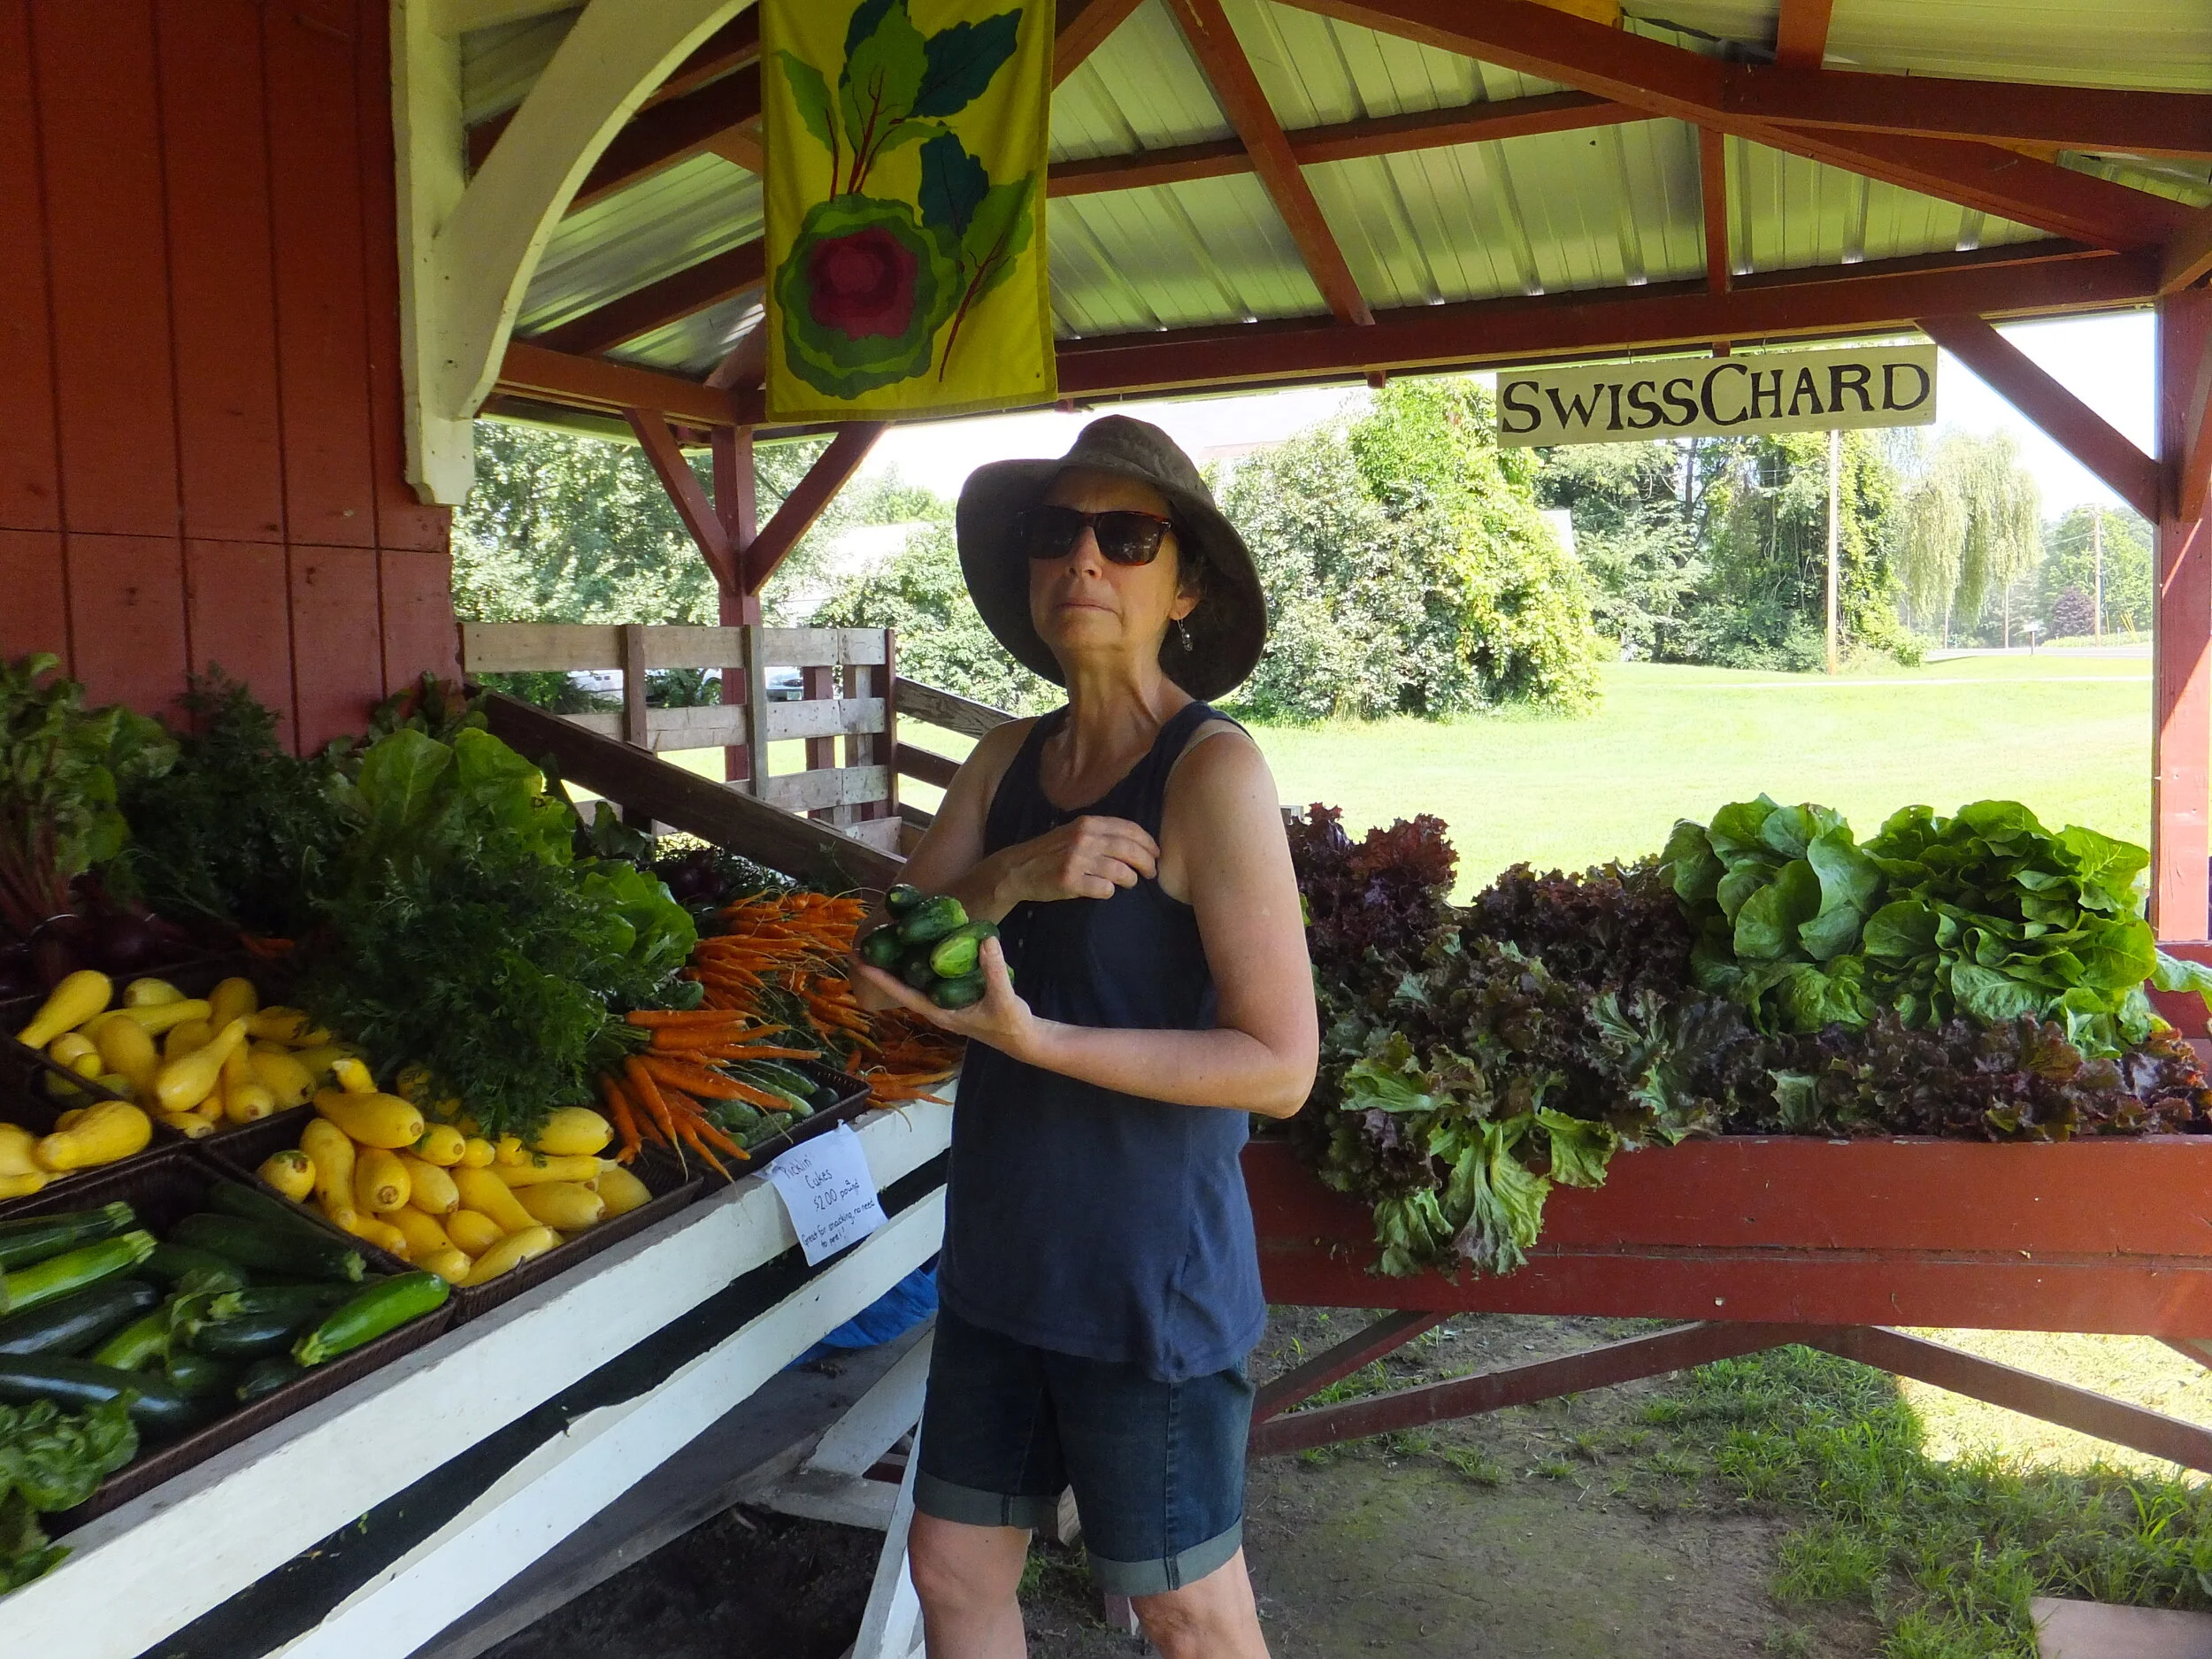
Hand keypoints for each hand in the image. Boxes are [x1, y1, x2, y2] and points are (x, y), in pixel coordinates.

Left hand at [853, 936, 1040, 1060]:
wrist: (1024, 1037)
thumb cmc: (1010, 1025)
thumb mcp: (1004, 999)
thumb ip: (994, 971)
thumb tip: (985, 939)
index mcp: (939, 1012)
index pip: (902, 993)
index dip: (880, 977)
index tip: (859, 960)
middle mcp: (936, 1006)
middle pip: (903, 984)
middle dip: (884, 965)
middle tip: (866, 941)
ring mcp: (945, 1000)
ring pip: (917, 978)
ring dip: (902, 961)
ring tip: (887, 937)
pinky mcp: (956, 993)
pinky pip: (933, 974)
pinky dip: (925, 958)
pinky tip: (924, 941)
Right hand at [993, 815, 1158, 905]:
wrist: (1018, 869)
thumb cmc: (1051, 852)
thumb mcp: (1074, 832)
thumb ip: (1101, 833)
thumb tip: (1136, 843)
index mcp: (1088, 823)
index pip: (1129, 829)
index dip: (1148, 842)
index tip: (1156, 853)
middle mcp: (1084, 839)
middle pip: (1130, 850)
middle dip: (1147, 863)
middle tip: (1151, 873)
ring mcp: (1076, 860)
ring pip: (1121, 871)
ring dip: (1130, 879)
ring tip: (1130, 883)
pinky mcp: (1069, 881)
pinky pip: (1104, 889)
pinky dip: (1109, 891)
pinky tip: (1106, 891)